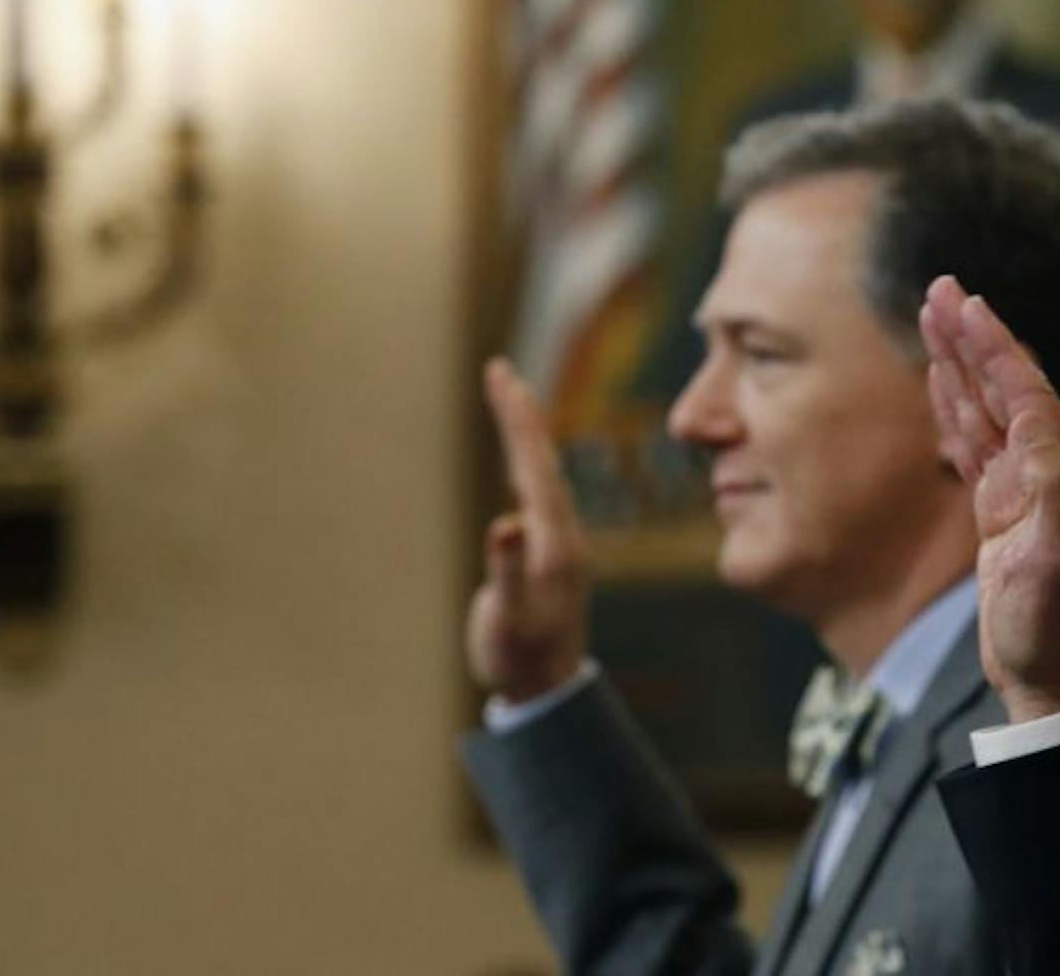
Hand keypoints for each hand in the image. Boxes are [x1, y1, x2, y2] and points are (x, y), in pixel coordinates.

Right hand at [464, 358, 591, 702]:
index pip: (534, 463)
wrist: (548, 689)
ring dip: (523, 433)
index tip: (500, 374)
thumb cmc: (523, 657)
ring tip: (509, 398)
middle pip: (539, 459)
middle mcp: (560, 533)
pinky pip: (536, 492)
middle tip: (499, 370)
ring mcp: (555, 542)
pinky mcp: (547, 553)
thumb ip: (509, 573)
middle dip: (518, 413)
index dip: (516, 419)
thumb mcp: (511, 619)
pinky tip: (519, 457)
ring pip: (540, 472)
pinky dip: (523, 462)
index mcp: (554, 540)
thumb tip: (504, 524)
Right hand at [920, 276, 1059, 721]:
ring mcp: (1025, 488)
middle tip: (939, 288)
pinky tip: (939, 380)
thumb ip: (1049, 490)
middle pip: (1004, 386)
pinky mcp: (1001, 509)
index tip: (964, 303)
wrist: (1049, 680)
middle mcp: (1052, 469)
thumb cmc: (1053, 627)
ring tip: (933, 315)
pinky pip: (973, 443)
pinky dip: (953, 406)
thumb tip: (1033, 427)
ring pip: (985, 408)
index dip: (993, 346)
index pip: (1026, 391)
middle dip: (971, 337)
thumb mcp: (1055, 561)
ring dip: (958, 362)